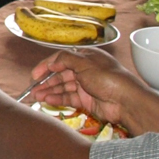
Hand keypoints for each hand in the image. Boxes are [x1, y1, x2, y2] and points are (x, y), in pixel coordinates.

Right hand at [27, 50, 158, 133]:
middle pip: (60, 74)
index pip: (61, 59)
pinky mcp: (86, 100)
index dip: (47, 66)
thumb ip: (65, 59)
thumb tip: (51, 62)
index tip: (34, 74)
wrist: (126, 100)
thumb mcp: (85, 63)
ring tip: (36, 96)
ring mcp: (85, 86)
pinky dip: (57, 99)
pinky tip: (47, 100)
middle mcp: (85, 70)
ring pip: (63, 87)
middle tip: (32, 88)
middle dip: (46, 81)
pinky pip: (68, 98)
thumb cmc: (107, 77)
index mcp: (86, 57)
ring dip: (49, 91)